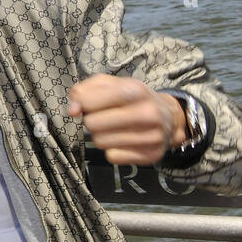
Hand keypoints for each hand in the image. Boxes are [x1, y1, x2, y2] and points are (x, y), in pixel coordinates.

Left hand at [67, 74, 186, 166]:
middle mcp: (147, 113)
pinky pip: (112, 157)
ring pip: (100, 142)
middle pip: (92, 124)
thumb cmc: (132, 98)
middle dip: (91, 121)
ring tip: (114, 128)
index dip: (82, 104)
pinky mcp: (151, 155)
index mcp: (135, 90)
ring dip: (101, 136)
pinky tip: (123, 141)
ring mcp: (152, 136)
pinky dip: (112, 150)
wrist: (169, 116)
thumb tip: (73, 110)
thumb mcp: (110, 84)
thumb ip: (84, 91)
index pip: (88, 101)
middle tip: (103, 118)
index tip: (89, 104)